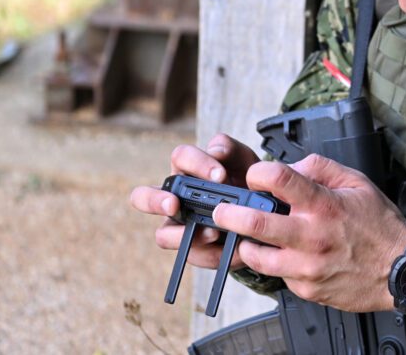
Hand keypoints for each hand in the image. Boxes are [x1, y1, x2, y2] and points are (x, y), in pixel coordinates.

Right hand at [129, 133, 260, 269]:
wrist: (263, 209)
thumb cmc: (245, 179)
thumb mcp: (243, 160)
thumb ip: (230, 149)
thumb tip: (215, 151)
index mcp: (188, 168)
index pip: (180, 157)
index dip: (196, 163)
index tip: (220, 175)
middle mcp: (176, 196)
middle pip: (142, 196)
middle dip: (154, 201)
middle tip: (174, 205)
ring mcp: (180, 225)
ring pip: (163, 235)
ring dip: (181, 236)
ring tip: (212, 233)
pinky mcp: (194, 249)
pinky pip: (193, 255)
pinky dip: (211, 253)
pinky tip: (232, 248)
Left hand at [213, 154, 405, 312]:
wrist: (401, 270)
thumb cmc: (379, 226)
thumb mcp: (357, 183)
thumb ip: (321, 168)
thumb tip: (290, 167)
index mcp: (323, 204)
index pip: (278, 179)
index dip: (258, 172)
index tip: (256, 175)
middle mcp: (312, 236)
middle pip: (254, 222)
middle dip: (229, 213)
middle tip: (223, 210)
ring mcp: (307, 266)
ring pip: (255, 255)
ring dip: (246, 243)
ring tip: (249, 235)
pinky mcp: (305, 288)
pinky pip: (276, 274)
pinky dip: (274, 262)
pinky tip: (284, 254)